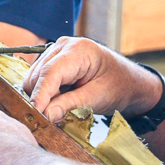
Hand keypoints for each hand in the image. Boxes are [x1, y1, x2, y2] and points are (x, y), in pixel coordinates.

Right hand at [22, 37, 163, 122]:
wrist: (130, 82)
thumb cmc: (120, 86)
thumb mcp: (97, 98)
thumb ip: (69, 105)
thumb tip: (46, 115)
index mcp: (79, 50)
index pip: (49, 73)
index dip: (39, 94)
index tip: (34, 114)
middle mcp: (63, 46)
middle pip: (37, 76)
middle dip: (41, 99)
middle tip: (53, 118)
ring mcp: (57, 51)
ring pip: (34, 78)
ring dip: (43, 97)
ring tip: (63, 106)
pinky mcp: (53, 60)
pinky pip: (39, 79)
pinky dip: (46, 93)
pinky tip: (61, 98)